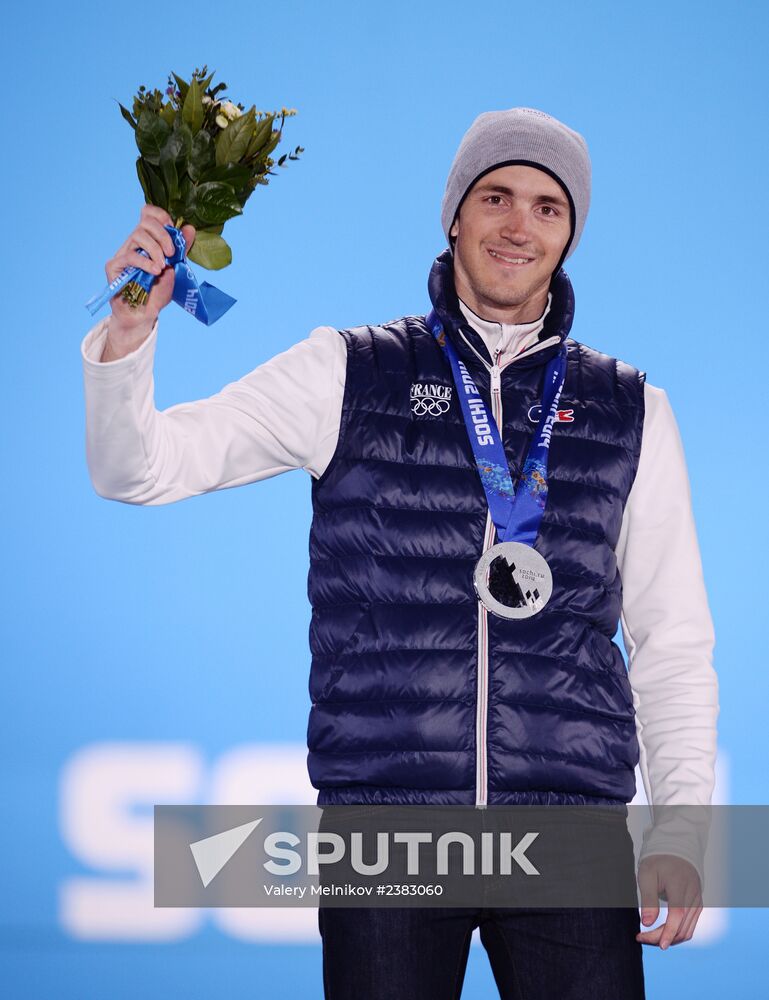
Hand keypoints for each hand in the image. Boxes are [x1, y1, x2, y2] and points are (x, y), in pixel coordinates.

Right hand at [105, 205, 195, 338]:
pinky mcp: (114, 266)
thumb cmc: (158, 292)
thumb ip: (181, 249)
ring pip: (138, 235)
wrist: (145, 315)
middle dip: (163, 235)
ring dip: (155, 250)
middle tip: (171, 254)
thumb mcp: (175, 269)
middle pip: (145, 222)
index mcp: (148, 240)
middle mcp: (134, 243)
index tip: (172, 229)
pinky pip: (131, 256)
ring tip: (162, 267)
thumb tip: (189, 228)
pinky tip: (155, 272)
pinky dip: (146, 262)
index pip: (148, 213)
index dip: (160, 215)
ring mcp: (123, 252)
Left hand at [636, 854, 702, 948]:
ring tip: (648, 937)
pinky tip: (661, 933)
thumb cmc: (658, 862)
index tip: (659, 945)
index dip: (669, 932)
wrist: (676, 852)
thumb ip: (648, 899)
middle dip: (661, 937)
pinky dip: (676, 934)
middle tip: (640, 938)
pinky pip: (689, 927)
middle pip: (681, 926)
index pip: (677, 914)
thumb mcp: (647, 875)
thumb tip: (646, 923)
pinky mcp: (697, 907)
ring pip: (686, 931)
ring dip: (668, 939)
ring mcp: (697, 903)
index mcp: (679, 885)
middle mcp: (692, 896)